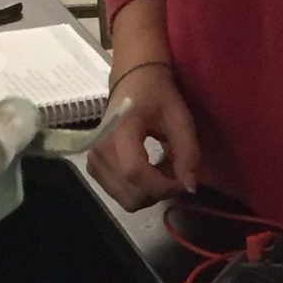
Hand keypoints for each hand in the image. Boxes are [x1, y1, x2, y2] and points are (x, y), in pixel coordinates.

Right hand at [87, 64, 198, 208]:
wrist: (133, 82)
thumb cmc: (158, 95)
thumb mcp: (180, 117)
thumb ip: (187, 151)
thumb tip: (190, 186)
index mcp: (119, 132)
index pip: (135, 173)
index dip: (163, 185)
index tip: (184, 179)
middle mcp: (99, 150)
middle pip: (131, 195)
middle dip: (161, 191)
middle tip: (177, 171)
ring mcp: (93, 161)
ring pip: (126, 200)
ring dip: (151, 192)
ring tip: (165, 168)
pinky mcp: (93, 169)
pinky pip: (119, 194)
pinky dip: (139, 190)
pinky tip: (151, 170)